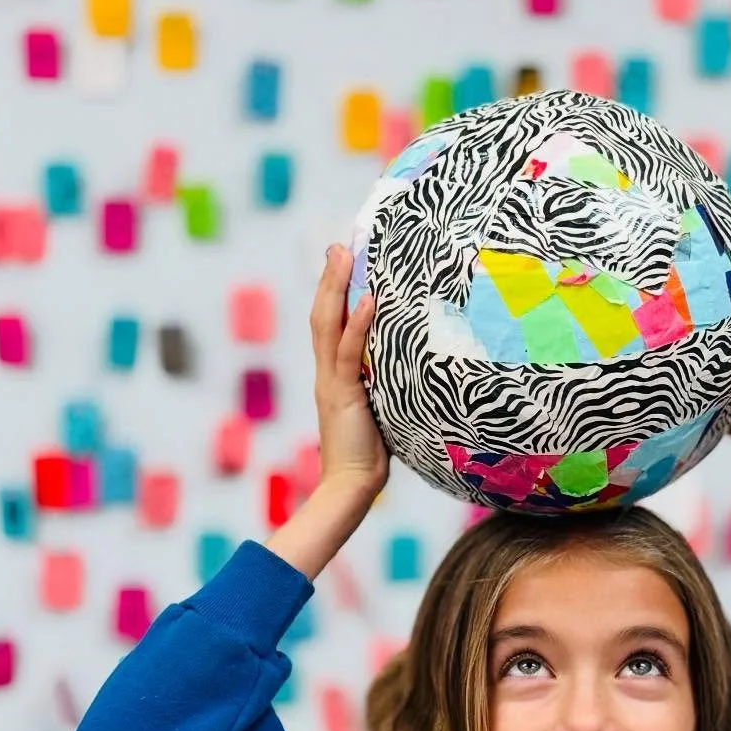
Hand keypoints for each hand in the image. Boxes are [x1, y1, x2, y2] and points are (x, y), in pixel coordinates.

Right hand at [309, 244, 389, 510]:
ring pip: (327, 325)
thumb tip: (409, 366)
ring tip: (345, 254)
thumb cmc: (370, 454)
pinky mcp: (343, 395)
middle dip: (330, 278)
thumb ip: (384, 385)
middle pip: (322, 315)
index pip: (329, 324)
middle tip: (339, 244)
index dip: (333, 292)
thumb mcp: (379, 408)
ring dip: (336, 287)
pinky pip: (349, 354)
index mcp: (334, 375)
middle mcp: (327, 373)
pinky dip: (357, 325)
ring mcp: (332, 382)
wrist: (352, 486)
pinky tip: (368, 300)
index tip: (341, 261)